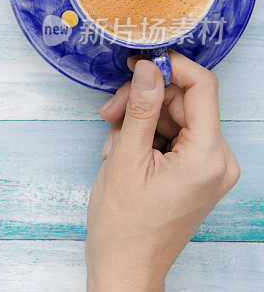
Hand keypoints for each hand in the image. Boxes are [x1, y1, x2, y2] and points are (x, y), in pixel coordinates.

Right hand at [86, 52, 239, 289]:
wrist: (126, 265)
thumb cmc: (124, 223)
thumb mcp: (124, 158)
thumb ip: (140, 109)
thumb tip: (148, 68)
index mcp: (208, 157)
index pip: (202, 88)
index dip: (169, 67)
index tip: (137, 62)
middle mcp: (219, 161)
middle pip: (185, 102)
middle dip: (144, 100)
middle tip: (109, 112)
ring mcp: (210, 169)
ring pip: (177, 118)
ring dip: (140, 120)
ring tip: (112, 141)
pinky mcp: (198, 174)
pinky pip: (176, 137)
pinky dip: (147, 137)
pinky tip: (122, 151)